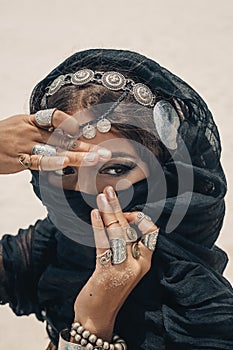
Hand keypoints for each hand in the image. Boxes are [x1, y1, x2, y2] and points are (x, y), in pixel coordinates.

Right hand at [0, 110, 110, 173]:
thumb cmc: (3, 136)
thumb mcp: (20, 124)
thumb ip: (40, 128)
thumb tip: (63, 132)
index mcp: (31, 121)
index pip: (54, 117)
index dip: (70, 123)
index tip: (83, 131)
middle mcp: (31, 131)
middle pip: (63, 138)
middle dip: (86, 146)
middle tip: (105, 152)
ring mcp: (25, 145)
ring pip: (55, 150)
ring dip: (77, 156)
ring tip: (95, 160)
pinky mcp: (20, 160)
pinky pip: (38, 161)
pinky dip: (52, 162)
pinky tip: (65, 163)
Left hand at [73, 186, 157, 340]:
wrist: (98, 317)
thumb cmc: (109, 288)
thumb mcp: (122, 266)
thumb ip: (123, 246)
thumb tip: (116, 220)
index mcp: (144, 262)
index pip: (151, 234)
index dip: (140, 219)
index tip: (128, 213)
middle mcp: (137, 264)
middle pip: (131, 229)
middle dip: (119, 208)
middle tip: (109, 191)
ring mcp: (124, 269)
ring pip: (119, 234)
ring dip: (109, 213)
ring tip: (102, 197)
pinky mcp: (108, 272)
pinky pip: (104, 245)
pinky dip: (99, 227)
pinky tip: (95, 215)